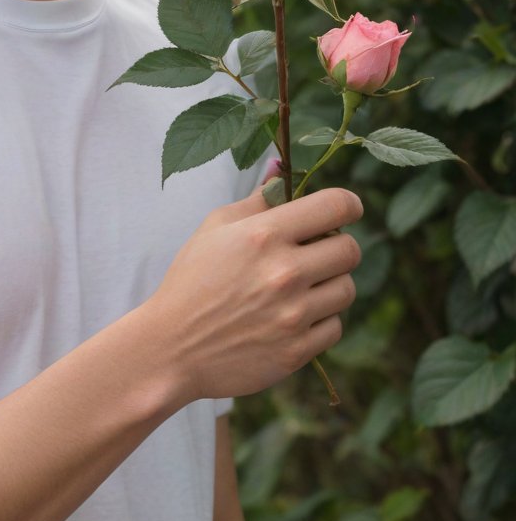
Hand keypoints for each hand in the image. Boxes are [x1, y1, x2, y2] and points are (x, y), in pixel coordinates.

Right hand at [146, 186, 363, 404]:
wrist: (170, 349)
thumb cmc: (191, 282)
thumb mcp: (215, 229)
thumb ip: (257, 199)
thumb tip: (283, 168)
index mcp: (263, 235)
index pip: (336, 206)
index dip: (348, 205)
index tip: (344, 211)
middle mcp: (284, 273)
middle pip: (350, 249)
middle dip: (336, 247)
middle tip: (314, 254)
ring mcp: (293, 315)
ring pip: (347, 289)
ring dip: (329, 286)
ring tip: (299, 289)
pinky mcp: (296, 351)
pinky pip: (335, 327)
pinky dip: (319, 322)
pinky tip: (291, 318)